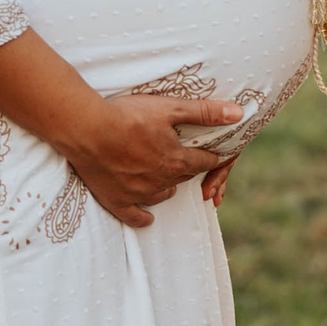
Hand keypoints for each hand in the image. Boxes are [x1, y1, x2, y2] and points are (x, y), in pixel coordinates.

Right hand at [58, 93, 242, 228]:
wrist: (87, 130)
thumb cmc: (128, 115)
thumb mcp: (169, 108)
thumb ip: (205, 112)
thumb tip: (239, 114)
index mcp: (176, 160)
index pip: (203, 161)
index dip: (211, 156)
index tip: (215, 154)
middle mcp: (161, 181)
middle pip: (183, 177)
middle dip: (189, 168)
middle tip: (189, 161)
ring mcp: (138, 194)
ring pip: (162, 195)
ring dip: (168, 186)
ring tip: (168, 180)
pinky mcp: (117, 200)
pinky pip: (134, 216)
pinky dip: (143, 217)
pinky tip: (148, 218)